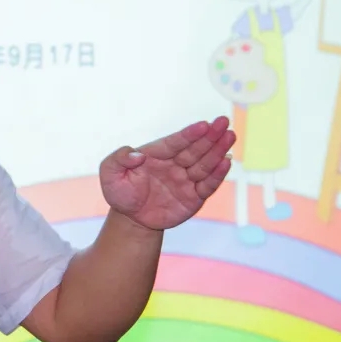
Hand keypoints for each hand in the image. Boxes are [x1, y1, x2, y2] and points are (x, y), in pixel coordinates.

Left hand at [98, 116, 235, 230]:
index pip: (174, 142)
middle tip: (224, 122)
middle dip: (210, 136)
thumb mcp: (109, 173)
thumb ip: (118, 159)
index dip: (189, 134)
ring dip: (218, 151)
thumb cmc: (120, 192)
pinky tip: (227, 162)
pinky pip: (208, 185)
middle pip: (194, 149)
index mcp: (155, 154)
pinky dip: (218, 175)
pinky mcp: (194, 197)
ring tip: (231, 136)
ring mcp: (185, 179)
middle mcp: (174, 164)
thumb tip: (137, 155)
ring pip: (204, 164)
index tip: (203, 124)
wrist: (131, 219)